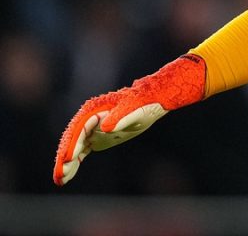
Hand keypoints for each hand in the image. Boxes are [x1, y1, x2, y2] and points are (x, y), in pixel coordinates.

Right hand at [53, 54, 206, 185]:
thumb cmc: (143, 103)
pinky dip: (76, 161)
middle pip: (73, 140)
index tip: (67, 159)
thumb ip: (120, 117)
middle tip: (59, 177)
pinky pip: (83, 150)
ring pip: (75, 147)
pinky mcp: (97, 137)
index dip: (72, 145)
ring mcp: (92, 129)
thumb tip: (105, 127)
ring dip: (67, 163)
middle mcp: (89, 119)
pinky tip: (69, 174)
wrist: (152, 101)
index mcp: (94, 110)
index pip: (79, 129)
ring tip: (60, 181)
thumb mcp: (134, 109)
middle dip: (64, 158)